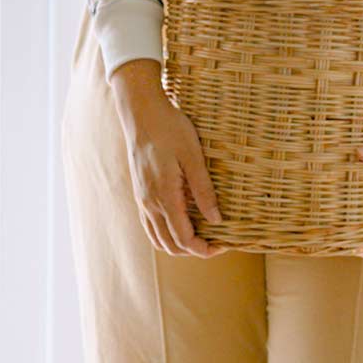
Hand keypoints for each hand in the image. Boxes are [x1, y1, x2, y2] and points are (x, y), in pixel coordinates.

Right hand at [108, 60, 225, 257]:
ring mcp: (142, 199)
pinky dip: (166, 233)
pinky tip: (182, 221)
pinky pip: (150, 224)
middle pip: (170, 245)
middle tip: (216, 243)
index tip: (223, 245)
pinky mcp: (139, 191)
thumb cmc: (170, 129)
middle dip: (193, 250)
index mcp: (164, 197)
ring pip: (157, 238)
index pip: (183, 239)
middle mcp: (150, 203)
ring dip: (178, 244)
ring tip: (200, 236)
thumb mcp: (193, 156)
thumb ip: (203, 190)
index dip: (204, 249)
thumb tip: (216, 220)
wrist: (141, 112)